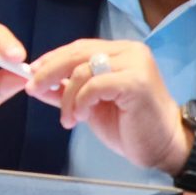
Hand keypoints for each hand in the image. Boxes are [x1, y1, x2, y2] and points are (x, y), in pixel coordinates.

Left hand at [29, 40, 189, 173]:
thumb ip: (67, 90)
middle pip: (77, 54)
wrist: (162, 147)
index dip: (53, 58)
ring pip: (83, 70)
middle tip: (33, 88)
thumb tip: (36, 83)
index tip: (32, 71)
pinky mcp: (136, 82)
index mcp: (121, 51)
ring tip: (68, 118)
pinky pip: (95, 85)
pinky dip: (81, 101)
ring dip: (67, 97)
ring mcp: (135, 64)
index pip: (79, 47)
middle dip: (50, 72)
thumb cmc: (129, 125)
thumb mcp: (90, 104)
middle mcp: (130, 51)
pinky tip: (81, 116)